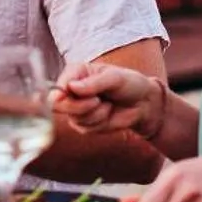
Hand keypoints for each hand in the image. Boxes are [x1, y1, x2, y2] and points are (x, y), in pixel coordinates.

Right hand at [51, 60, 165, 141]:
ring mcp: (76, 108)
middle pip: (59, 105)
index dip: (58, 94)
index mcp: (76, 72)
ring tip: (107, 104)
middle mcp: (72, 90)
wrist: (143, 104)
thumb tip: (71, 87)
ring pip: (74, 118)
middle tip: (97, 100)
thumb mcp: (114, 78)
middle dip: (80, 106)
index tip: (63, 96)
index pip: (58, 85)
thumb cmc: (129, 84)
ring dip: (96, 114)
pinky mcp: (84, 124)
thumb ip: (93, 83)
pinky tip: (108, 113)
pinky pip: (85, 129)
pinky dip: (100, 123)